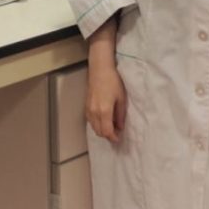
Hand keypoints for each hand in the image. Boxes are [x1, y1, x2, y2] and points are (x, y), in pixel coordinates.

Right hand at [85, 20, 126, 141]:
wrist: (100, 70)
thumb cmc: (114, 82)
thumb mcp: (121, 98)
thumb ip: (120, 114)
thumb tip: (120, 126)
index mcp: (104, 111)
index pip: (107, 131)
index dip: (113, 137)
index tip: (119, 139)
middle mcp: (94, 113)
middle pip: (99, 132)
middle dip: (108, 135)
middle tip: (117, 133)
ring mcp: (88, 110)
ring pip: (94, 128)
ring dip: (102, 131)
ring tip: (112, 127)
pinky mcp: (86, 106)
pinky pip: (90, 121)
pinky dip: (97, 125)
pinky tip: (104, 121)